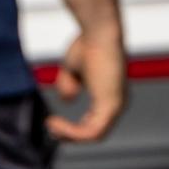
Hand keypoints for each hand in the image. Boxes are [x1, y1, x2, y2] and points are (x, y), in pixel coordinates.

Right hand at [44, 25, 126, 145]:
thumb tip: (68, 100)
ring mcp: (117, 105)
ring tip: (51, 125)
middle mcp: (118, 103)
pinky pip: (91, 132)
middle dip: (70, 135)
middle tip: (51, 129)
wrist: (98, 32)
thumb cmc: (88, 44)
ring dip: (69, 135)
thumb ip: (69, 86)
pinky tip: (55, 123)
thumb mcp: (72, 69)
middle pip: (95, 133)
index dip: (74, 129)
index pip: (96, 122)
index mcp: (111, 95)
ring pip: (93, 135)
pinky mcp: (111, 105)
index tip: (53, 123)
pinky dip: (72, 132)